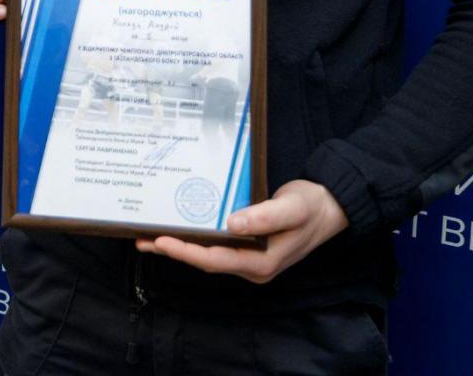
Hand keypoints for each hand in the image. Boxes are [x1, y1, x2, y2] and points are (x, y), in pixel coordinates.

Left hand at [136, 180, 348, 283]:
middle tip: (142, 239)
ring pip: (209, 256)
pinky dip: (196, 240)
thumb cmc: (311, 206)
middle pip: (206, 262)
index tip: (160, 241)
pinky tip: (181, 230)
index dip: (186, 252)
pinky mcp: (249, 249)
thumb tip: (232, 224)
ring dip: (181, 247)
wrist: (330, 208)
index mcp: (262, 262)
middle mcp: (253, 266)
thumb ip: (264, 217)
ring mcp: (250, 260)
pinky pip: (217, 248)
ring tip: (150, 237)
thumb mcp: (291, 208)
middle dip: (174, 251)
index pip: (215, 261)